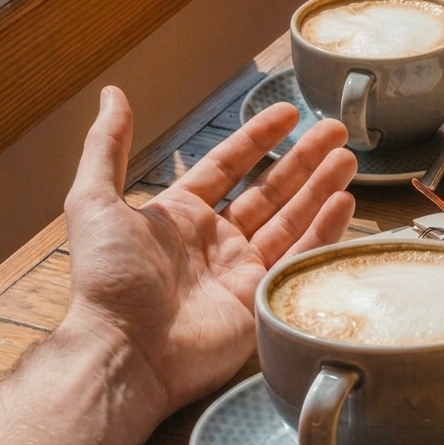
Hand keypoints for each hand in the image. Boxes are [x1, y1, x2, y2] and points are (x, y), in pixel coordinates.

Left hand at [62, 87, 357, 412]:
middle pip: (270, 190)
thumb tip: (112, 94)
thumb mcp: (94, 202)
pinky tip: (344, 203)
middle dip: (303, 159)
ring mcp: (242, 271)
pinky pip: (300, 258)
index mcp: (180, 216)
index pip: (228, 166)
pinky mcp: (262, 300)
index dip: (258, 138)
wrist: (126, 350)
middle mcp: (215, 241)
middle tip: (335, 131)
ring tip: (349, 160)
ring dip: (320, 188)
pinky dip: (324, 231)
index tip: (288, 113)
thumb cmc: (107, 280)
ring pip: (292, 220)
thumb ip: (107, 147)